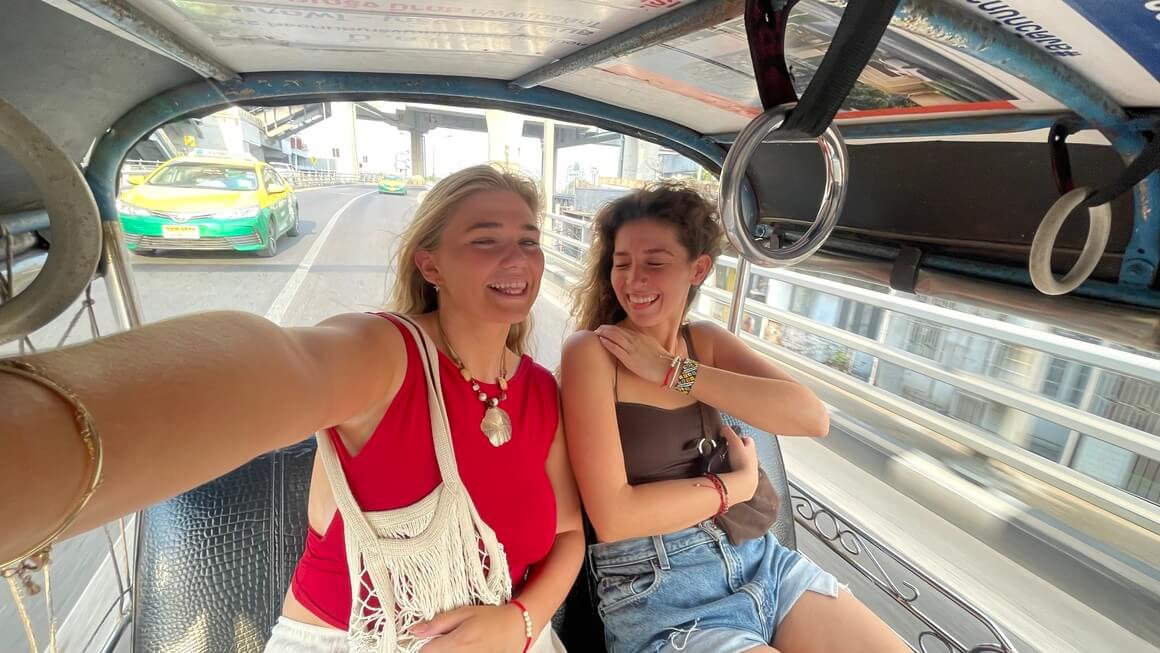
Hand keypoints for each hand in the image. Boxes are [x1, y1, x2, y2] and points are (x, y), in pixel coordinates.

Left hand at [411, 604, 526, 652]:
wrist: (518, 629)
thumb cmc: (492, 618)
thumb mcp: (464, 613)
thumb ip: (438, 623)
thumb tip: (414, 630)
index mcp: (456, 643)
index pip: (424, 652)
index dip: (426, 645)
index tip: (433, 639)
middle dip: (438, 650)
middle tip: (448, 642)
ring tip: (460, 645)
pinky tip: (468, 649)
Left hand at [594, 325, 675, 385]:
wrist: (668, 368)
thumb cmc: (663, 360)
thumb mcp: (653, 346)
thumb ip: (644, 343)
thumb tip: (640, 343)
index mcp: (641, 337)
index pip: (624, 330)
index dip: (614, 328)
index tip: (607, 328)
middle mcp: (635, 340)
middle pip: (617, 331)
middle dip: (606, 328)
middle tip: (598, 328)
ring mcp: (631, 349)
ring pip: (614, 337)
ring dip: (604, 333)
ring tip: (596, 332)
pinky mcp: (629, 358)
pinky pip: (616, 348)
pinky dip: (607, 343)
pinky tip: (601, 340)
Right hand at [721, 425, 757, 502]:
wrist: (745, 482)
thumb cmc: (742, 460)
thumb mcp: (734, 442)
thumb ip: (728, 432)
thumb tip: (723, 428)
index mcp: (752, 448)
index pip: (747, 439)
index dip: (740, 438)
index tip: (731, 439)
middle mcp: (753, 458)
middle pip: (746, 452)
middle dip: (739, 451)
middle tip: (727, 452)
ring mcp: (751, 470)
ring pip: (744, 463)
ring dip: (737, 462)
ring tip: (726, 463)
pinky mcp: (747, 480)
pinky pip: (741, 474)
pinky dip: (736, 473)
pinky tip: (729, 474)